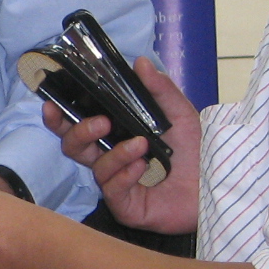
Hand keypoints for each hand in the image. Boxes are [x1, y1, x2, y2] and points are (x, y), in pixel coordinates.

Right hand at [45, 56, 200, 235]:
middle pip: (74, 147)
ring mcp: (116, 184)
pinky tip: (143, 166)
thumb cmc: (199, 152)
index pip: (79, 126)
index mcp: (117, 136)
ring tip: (140, 145)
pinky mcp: (125, 206)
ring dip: (115, 153)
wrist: (218, 185)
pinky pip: (111, 189)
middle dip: (79, 132)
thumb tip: (140, 63)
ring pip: (94, 167)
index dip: (61, 117)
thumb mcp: (181, 115)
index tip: (51, 104)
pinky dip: (125, 174)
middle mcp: (111, 159)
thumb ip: (160, 90)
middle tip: (101, 123)